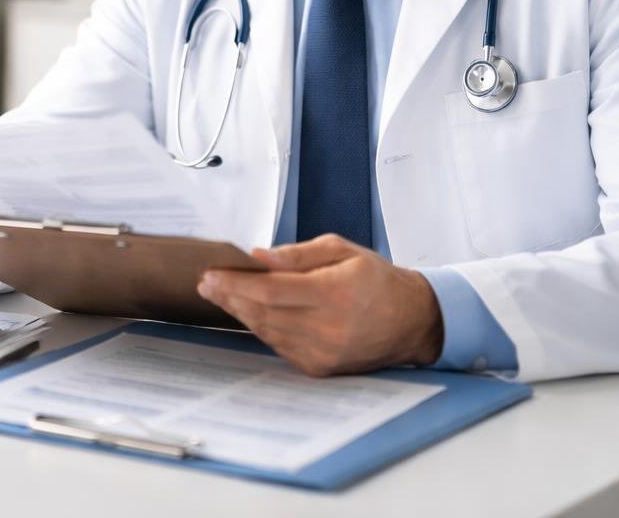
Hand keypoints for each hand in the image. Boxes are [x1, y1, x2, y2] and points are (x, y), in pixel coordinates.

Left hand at [197, 234, 442, 375]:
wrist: (411, 321)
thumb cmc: (375, 279)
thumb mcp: (341, 250)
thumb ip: (298, 255)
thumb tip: (258, 257)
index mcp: (333, 293)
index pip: (271, 291)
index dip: (236, 284)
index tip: (211, 273)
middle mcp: (328, 328)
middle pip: (263, 313)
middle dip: (230, 297)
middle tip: (207, 283)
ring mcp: (323, 353)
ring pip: (267, 331)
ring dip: (240, 313)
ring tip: (221, 295)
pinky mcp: (320, 368)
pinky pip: (279, 346)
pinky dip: (261, 328)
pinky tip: (248, 312)